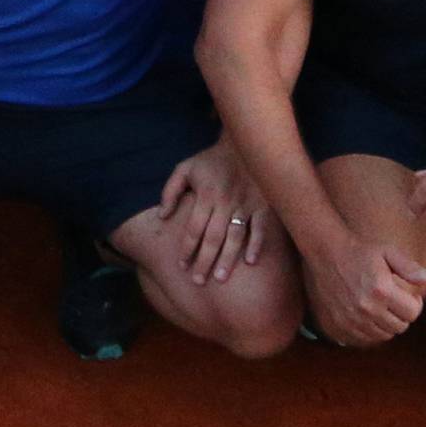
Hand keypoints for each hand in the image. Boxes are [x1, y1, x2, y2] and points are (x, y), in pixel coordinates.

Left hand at [156, 139, 270, 281]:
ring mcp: (245, 204)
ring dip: (227, 259)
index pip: (194, 228)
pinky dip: (256, 244)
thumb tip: (162, 216)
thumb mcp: (184, 168)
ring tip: (219, 279)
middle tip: (198, 282)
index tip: (182, 266)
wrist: (243, 144)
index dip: (187, 248)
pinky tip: (250, 262)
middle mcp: (224, 202)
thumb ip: (170, 191)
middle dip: (204, 261)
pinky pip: (260, 228)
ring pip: (235, 237)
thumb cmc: (210, 160)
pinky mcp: (263, 206)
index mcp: (205, 194)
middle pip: (212, 238)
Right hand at [303, 230, 425, 346]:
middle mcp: (367, 308)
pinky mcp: (339, 324)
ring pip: (383, 335)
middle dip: (401, 314)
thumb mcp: (388, 252)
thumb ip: (410, 267)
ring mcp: (352, 318)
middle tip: (393, 301)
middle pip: (400, 326)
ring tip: (380, 307)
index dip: (414, 304)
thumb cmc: (360, 251)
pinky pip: (364, 339)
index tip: (408, 295)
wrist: (326, 252)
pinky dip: (369, 330)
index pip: (412, 313)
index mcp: (382, 290)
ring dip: (386, 323)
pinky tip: (367, 315)